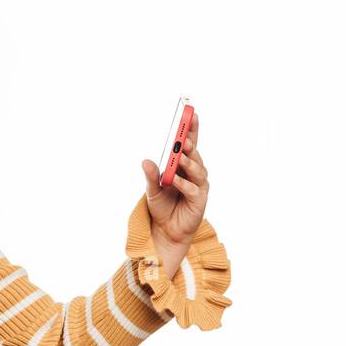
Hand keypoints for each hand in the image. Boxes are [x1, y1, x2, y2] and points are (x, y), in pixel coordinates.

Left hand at [140, 110, 209, 248]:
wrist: (165, 231)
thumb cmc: (162, 206)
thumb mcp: (152, 189)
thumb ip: (151, 175)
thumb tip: (146, 160)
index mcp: (184, 166)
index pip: (190, 144)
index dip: (191, 129)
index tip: (191, 113)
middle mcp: (194, 173)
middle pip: (195, 154)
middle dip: (190, 143)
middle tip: (184, 136)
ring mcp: (199, 186)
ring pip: (197, 170)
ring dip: (189, 162)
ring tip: (180, 155)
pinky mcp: (199, 200)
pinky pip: (192, 189)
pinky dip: (183, 183)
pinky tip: (174, 179)